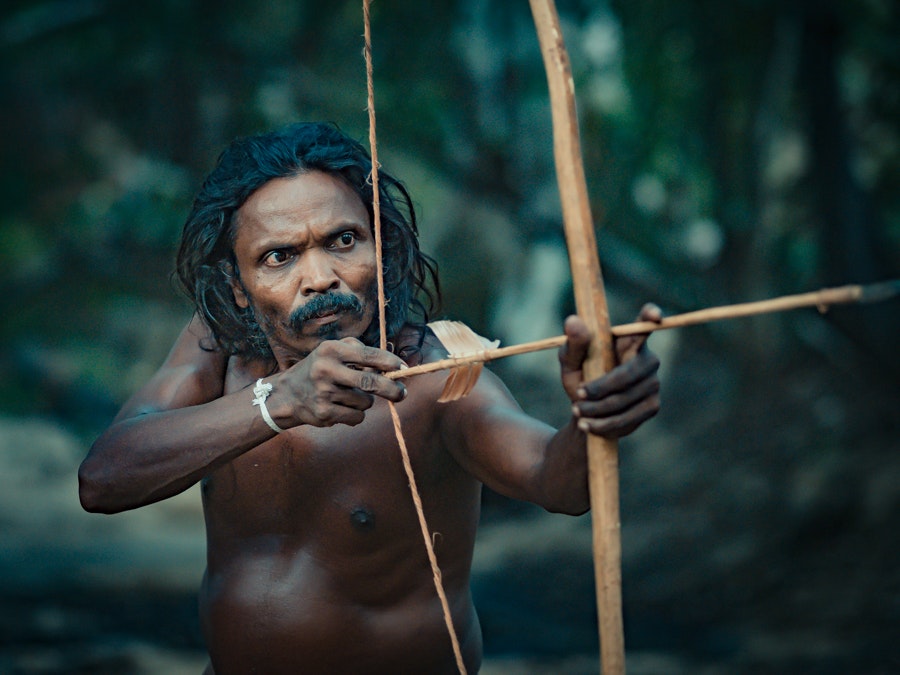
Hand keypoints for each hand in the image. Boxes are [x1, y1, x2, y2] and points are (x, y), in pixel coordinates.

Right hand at [275, 338, 407, 426]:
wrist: (287, 394)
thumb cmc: (320, 369)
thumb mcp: (333, 351)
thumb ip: (359, 352)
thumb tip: (392, 366)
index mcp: (331, 349)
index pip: (368, 355)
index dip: (390, 362)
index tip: (403, 367)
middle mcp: (326, 370)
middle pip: (370, 382)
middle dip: (392, 389)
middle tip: (402, 393)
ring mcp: (324, 393)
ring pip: (365, 402)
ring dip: (365, 401)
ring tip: (348, 396)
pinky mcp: (323, 413)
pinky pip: (357, 417)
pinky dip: (356, 414)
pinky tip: (342, 408)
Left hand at [559, 304, 661, 437]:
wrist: (585, 412)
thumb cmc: (580, 376)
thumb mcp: (570, 361)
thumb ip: (573, 344)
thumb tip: (573, 321)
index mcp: (628, 340)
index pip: (644, 324)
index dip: (651, 317)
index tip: (654, 316)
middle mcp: (647, 359)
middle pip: (628, 373)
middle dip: (601, 387)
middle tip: (578, 394)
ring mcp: (653, 383)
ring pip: (625, 398)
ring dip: (597, 408)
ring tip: (577, 411)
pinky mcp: (652, 406)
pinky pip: (628, 417)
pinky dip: (604, 423)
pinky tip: (587, 424)